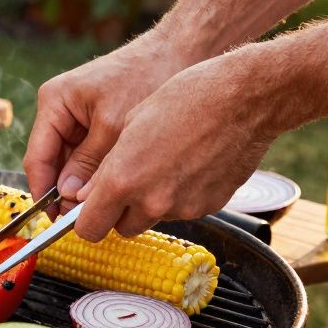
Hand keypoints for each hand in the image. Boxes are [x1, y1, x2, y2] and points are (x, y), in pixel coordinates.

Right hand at [22, 29, 192, 208]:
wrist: (182, 51)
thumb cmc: (147, 76)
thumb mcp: (115, 126)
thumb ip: (90, 164)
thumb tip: (70, 199)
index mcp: (54, 102)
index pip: (38, 157)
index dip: (44, 193)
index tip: (55, 221)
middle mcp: (60, 110)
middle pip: (54, 163)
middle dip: (67, 192)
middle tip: (84, 221)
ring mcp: (78, 117)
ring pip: (73, 163)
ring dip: (86, 185)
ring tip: (103, 207)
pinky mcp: (98, 123)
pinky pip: (91, 156)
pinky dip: (100, 173)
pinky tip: (114, 189)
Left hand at [71, 58, 276, 240]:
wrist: (243, 98)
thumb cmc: (184, 98)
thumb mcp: (130, 124)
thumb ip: (107, 167)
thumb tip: (90, 194)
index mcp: (122, 179)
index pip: (89, 228)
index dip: (85, 222)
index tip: (87, 211)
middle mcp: (152, 201)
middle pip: (121, 228)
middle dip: (119, 212)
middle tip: (126, 183)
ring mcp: (183, 207)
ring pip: (153, 218)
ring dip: (150, 202)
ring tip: (164, 164)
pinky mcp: (210, 206)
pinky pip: (183, 210)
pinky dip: (180, 196)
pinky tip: (190, 165)